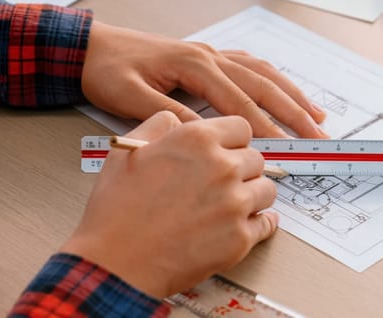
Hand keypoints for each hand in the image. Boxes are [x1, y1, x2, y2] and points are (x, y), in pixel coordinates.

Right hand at [60, 112, 279, 297]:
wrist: (115, 262)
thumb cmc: (116, 212)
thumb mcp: (127, 150)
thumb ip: (158, 125)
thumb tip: (176, 121)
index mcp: (197, 140)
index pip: (242, 128)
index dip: (231, 141)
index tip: (227, 151)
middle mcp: (222, 168)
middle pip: (256, 159)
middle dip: (241, 169)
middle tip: (221, 183)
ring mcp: (235, 204)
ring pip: (266, 190)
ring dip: (252, 195)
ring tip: (229, 205)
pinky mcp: (240, 238)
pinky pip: (266, 223)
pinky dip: (258, 224)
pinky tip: (242, 223)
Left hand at [81, 21, 327, 137]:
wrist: (91, 46)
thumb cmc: (107, 71)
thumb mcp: (130, 98)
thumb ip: (170, 117)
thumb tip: (205, 137)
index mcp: (194, 66)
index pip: (239, 104)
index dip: (265, 129)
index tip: (285, 150)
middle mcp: (209, 56)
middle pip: (263, 86)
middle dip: (294, 112)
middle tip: (318, 135)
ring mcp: (211, 54)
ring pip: (263, 74)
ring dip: (292, 95)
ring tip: (317, 115)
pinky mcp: (207, 57)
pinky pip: (251, 67)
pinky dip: (274, 81)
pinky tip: (285, 92)